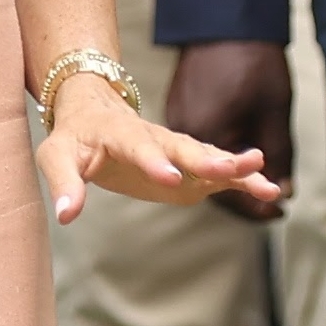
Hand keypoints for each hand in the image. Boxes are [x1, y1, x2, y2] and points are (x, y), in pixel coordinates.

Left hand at [36, 73, 280, 225]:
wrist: (93, 109)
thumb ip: (64, 184)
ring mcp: (174, 149)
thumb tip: (66, 217)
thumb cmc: (74, 136)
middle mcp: (153, 136)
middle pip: (180, 146)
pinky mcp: (188, 165)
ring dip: (234, 167)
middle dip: (204, 159)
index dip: (152, 161)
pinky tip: (268, 189)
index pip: (135, 145)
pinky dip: (241, 178)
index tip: (169, 179)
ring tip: (265, 181)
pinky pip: (218, 171)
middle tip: (228, 170)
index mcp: (117, 132)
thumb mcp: (57, 156)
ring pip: (206, 155)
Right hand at [164, 40, 293, 221]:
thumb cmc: (252, 64)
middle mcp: (177, 130)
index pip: (223, 186)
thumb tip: (282, 189)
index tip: (277, 207)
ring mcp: (173, 118)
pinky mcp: (175, 108)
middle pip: (207, 177)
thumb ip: (278, 156)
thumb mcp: (273, 112)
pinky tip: (234, 155)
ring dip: (227, 174)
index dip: (252, 203)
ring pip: (198, 162)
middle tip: (271, 196)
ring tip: (257, 180)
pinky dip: (214, 154)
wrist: (223, 22)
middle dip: (240, 190)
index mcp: (200, 134)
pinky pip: (191, 144)